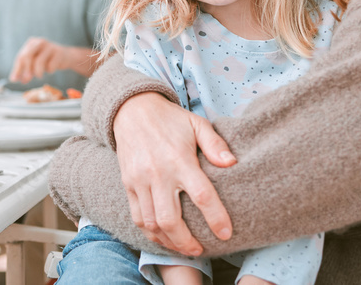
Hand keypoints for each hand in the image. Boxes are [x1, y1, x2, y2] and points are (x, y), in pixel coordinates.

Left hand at [9, 37, 69, 82]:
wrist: (66, 56)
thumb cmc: (47, 59)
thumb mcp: (34, 62)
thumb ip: (24, 69)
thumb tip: (14, 79)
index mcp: (31, 43)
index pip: (21, 56)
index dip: (17, 69)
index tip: (14, 80)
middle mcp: (40, 42)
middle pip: (28, 56)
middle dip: (26, 70)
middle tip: (25, 80)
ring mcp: (50, 46)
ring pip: (39, 61)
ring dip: (38, 72)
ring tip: (40, 75)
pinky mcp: (59, 53)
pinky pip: (50, 66)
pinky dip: (49, 71)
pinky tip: (50, 69)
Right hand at [113, 93, 236, 254]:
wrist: (131, 110)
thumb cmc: (169, 119)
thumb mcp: (196, 123)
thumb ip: (215, 144)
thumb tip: (232, 163)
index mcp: (179, 159)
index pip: (201, 195)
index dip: (216, 218)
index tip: (226, 233)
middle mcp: (158, 173)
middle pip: (170, 219)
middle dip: (186, 242)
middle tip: (200, 250)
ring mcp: (139, 180)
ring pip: (152, 223)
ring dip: (168, 241)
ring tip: (183, 247)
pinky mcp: (128, 184)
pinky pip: (137, 216)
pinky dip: (150, 232)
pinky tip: (162, 236)